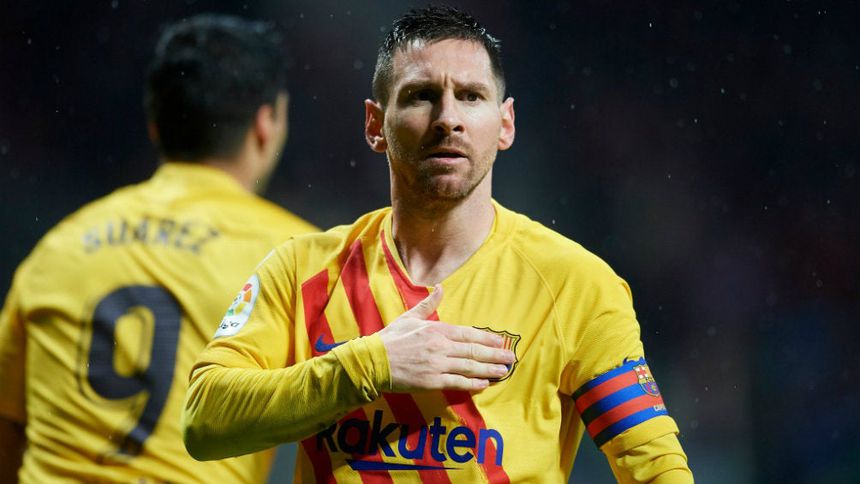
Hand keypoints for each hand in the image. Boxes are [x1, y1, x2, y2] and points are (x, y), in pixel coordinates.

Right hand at [378, 285, 515, 391]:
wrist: (373, 361)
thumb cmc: (390, 338)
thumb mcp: (409, 317)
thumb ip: (428, 304)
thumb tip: (439, 287)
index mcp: (437, 330)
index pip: (468, 334)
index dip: (487, 339)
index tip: (501, 341)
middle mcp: (441, 346)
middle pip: (474, 351)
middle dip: (495, 355)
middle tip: (511, 358)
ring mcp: (437, 364)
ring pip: (469, 367)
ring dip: (489, 369)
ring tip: (504, 371)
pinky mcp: (432, 381)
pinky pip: (458, 382)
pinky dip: (473, 383)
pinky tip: (484, 384)